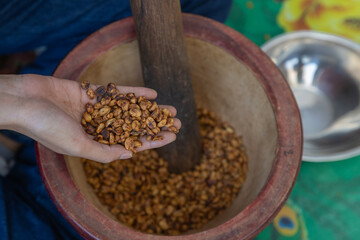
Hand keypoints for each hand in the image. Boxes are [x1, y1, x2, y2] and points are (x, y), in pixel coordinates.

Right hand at [0, 74, 180, 162]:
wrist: (22, 100)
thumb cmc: (47, 127)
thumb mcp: (77, 146)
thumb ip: (103, 153)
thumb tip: (128, 156)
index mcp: (93, 144)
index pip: (131, 143)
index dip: (153, 141)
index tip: (172, 137)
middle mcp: (96, 127)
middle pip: (134, 126)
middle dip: (155, 124)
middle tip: (178, 120)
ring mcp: (93, 109)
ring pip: (129, 109)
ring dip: (149, 108)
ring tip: (170, 107)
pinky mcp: (88, 92)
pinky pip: (115, 92)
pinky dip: (133, 92)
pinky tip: (151, 92)